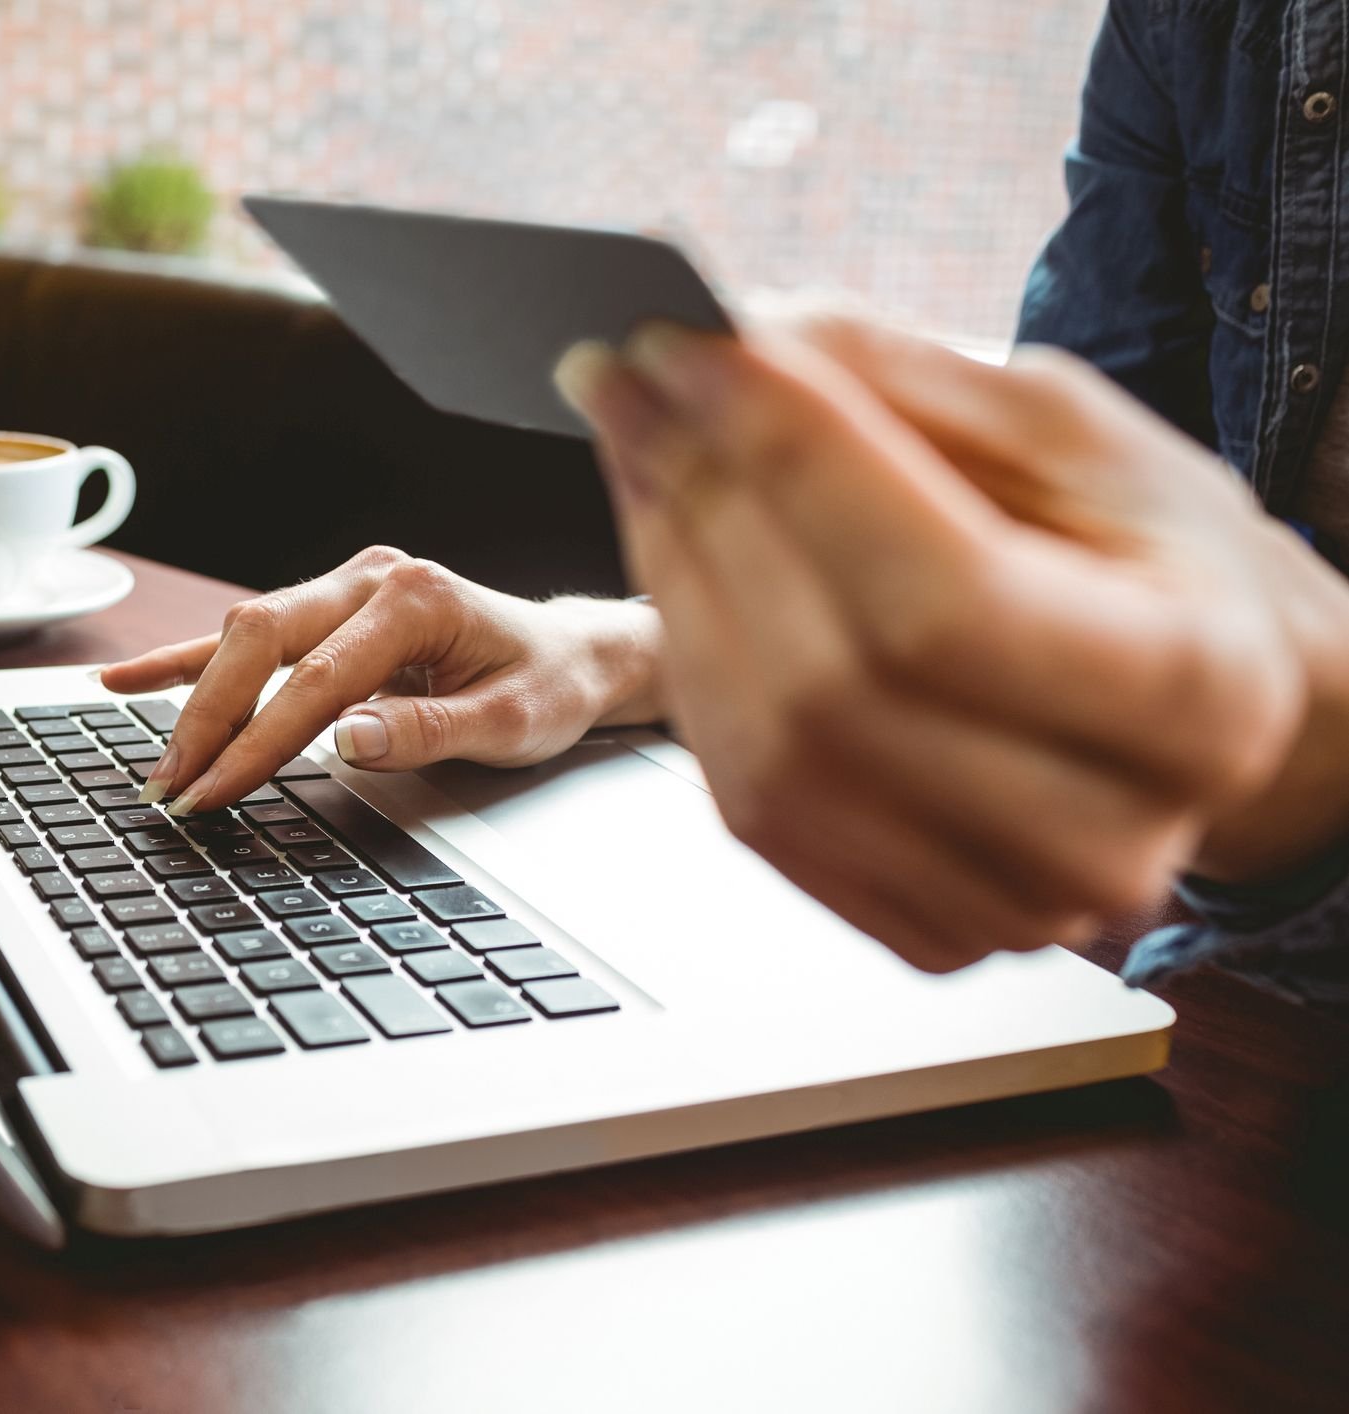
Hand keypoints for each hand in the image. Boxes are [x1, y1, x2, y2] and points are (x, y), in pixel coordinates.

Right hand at [97, 546, 665, 814]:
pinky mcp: (330, 607)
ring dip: (194, 699)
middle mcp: (372, 577)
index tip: (217, 792)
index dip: (259, 741)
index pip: (315, 678)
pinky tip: (130, 681)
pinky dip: (189, 660)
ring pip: (244, 633)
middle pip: (260, 639)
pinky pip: (249, 635)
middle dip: (208, 719)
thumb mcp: (510, 722)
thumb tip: (347, 741)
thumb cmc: (548, 684)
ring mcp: (346, 586)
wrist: (571, 654)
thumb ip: (427, 730)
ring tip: (158, 764)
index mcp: (415, 597)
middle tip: (175, 788)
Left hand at [556, 313, 1334, 970]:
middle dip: (707, 505)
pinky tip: (674, 553)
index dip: (794, 464)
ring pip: (769, 753)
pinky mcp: (911, 929)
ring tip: (644, 451)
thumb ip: (910, 386)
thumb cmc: (1144, 554)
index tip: (687, 350)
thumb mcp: (1074, 431)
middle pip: (834, 685)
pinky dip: (688, 664)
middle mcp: (1103, 834)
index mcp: (1194, 695)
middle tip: (632, 382)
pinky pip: (749, 798)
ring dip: (675, 580)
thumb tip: (752, 342)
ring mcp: (1001, 904)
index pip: (943, 594)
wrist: (1191, 693)